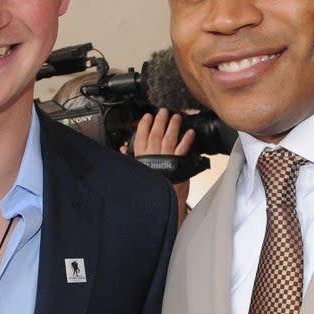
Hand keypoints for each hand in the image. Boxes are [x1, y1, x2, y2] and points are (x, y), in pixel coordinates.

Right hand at [133, 109, 194, 224]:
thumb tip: (123, 148)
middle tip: (163, 111)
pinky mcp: (178, 164)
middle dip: (159, 120)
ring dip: (173, 126)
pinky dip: (186, 140)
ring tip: (176, 117)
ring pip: (169, 138)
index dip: (144, 124)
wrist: (162, 202)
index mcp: (141, 157)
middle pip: (156, 133)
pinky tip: (189, 132)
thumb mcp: (136, 170)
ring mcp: (166, 158)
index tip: (147, 116)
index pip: (140, 136)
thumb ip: (130, 157)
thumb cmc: (149, 188)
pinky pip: (182, 149)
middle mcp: (153, 155)